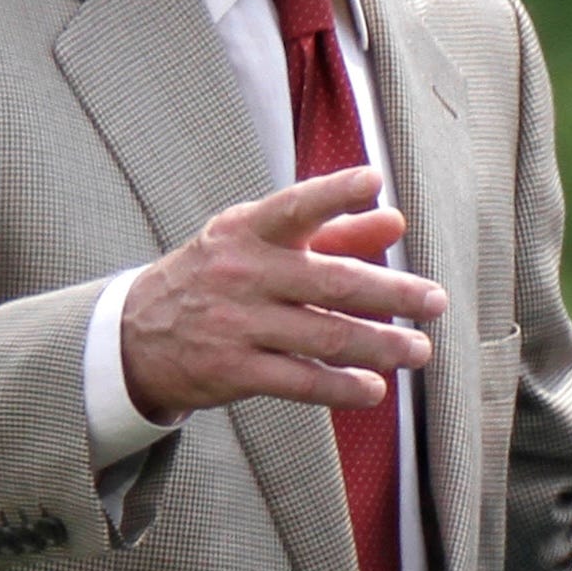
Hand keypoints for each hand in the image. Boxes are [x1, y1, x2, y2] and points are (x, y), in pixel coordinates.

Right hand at [120, 167, 448, 420]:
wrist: (136, 335)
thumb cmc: (217, 277)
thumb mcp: (259, 243)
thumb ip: (332, 231)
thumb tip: (394, 220)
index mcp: (248, 231)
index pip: (295, 206)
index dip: (334, 193)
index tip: (373, 180)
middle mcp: (243, 273)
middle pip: (330, 282)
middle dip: (391, 292)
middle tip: (435, 301)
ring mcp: (237, 324)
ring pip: (323, 336)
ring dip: (379, 345)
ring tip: (418, 350)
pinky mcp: (233, 370)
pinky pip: (299, 380)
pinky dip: (341, 387)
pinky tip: (374, 390)